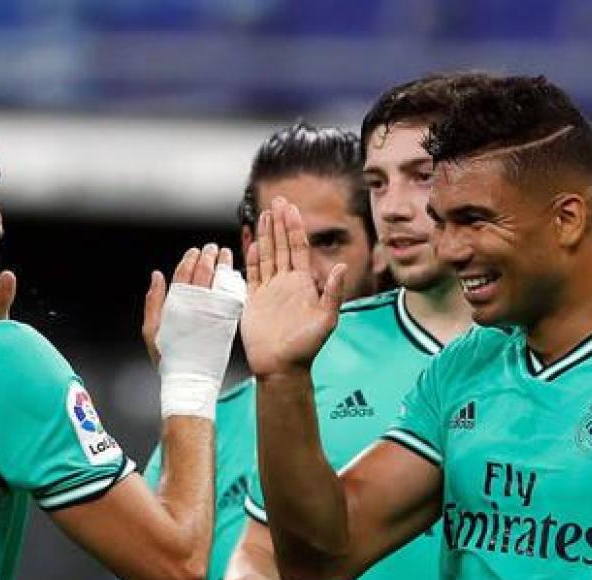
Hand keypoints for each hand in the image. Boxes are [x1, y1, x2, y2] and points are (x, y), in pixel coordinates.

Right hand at [142, 244, 233, 367]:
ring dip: (223, 264)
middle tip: (212, 248)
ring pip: (219, 280)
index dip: (189, 259)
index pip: (183, 273)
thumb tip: (156, 276)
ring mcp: (213, 311)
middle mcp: (196, 304)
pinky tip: (234, 277)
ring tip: (225, 255)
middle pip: (203, 271)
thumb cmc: (170, 358)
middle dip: (208, 256)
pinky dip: (232, 283)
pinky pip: (231, 296)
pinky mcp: (226, 320)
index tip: (194, 251)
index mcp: (176, 303)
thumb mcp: (151, 330)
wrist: (191, 378)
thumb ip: (153, 300)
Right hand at [240, 199, 346, 377]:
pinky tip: (251, 242)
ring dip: (266, 235)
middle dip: (279, 223)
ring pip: (267, 255)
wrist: (281, 367)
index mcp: (303, 284)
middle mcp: (287, 283)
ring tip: (264, 214)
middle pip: (282, 246)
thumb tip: (340, 266)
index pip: (299, 248)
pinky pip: (252, 274)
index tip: (291, 207)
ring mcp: (270, 291)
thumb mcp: (326, 320)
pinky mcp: (254, 301)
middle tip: (277, 199)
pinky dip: (252, 257)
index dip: (294, 227)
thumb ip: (333, 293)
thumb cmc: (305, 348)